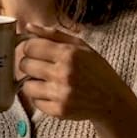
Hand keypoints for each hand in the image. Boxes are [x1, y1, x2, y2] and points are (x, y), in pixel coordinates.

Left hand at [17, 23, 136, 122]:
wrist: (112, 100)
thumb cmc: (96, 70)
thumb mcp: (81, 46)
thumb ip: (53, 34)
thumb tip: (28, 27)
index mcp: (69, 54)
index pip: (30, 46)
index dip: (29, 48)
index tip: (34, 51)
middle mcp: (64, 73)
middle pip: (25, 65)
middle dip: (29, 64)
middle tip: (40, 66)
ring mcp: (61, 94)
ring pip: (26, 85)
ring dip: (32, 83)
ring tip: (46, 81)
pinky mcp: (59, 110)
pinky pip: (34, 102)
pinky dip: (40, 98)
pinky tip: (52, 93)